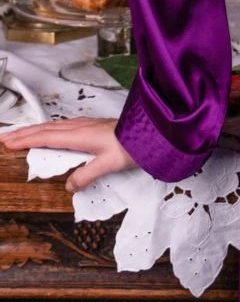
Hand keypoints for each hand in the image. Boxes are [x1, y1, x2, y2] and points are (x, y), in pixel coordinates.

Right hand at [0, 117, 137, 192]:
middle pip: (47, 129)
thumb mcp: (109, 164)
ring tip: (24, 134)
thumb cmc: (133, 145)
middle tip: (6, 137)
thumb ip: (87, 175)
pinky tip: (54, 131)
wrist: (153, 130)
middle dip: (25, 133)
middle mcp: (82, 127)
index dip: (26, 139)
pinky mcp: (95, 126)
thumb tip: (68, 186)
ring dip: (37, 129)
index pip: (46, 137)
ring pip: (56, 125)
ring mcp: (88, 124)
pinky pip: (65, 125)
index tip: (7, 142)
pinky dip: (51, 128)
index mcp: (80, 135)